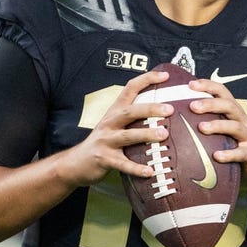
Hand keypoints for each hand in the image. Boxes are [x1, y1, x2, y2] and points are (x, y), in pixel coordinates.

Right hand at [56, 70, 172, 186]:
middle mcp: (110, 123)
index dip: (147, 79)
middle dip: (150, 109)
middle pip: (130, 111)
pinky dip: (137, 168)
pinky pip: (123, 164)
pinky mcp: (104, 159)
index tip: (165, 75)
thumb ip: (134, 117)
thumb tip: (164, 110)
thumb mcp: (115, 124)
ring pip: (127, 136)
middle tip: (170, 109)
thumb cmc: (103, 142)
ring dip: (146, 135)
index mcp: (115, 111)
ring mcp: (105, 140)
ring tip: (164, 134)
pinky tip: (150, 171)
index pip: (130, 88)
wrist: (76, 162)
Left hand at [185, 77, 246, 188]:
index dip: (208, 86)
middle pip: (228, 106)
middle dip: (210, 104)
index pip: (222, 92)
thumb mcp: (222, 129)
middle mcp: (242, 120)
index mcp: (233, 112)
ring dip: (217, 125)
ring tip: (201, 128)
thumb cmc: (234, 145)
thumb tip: (174, 114)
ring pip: (235, 126)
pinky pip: (241, 153)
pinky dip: (229, 153)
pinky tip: (216, 156)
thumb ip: (206, 120)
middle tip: (192, 106)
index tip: (190, 85)